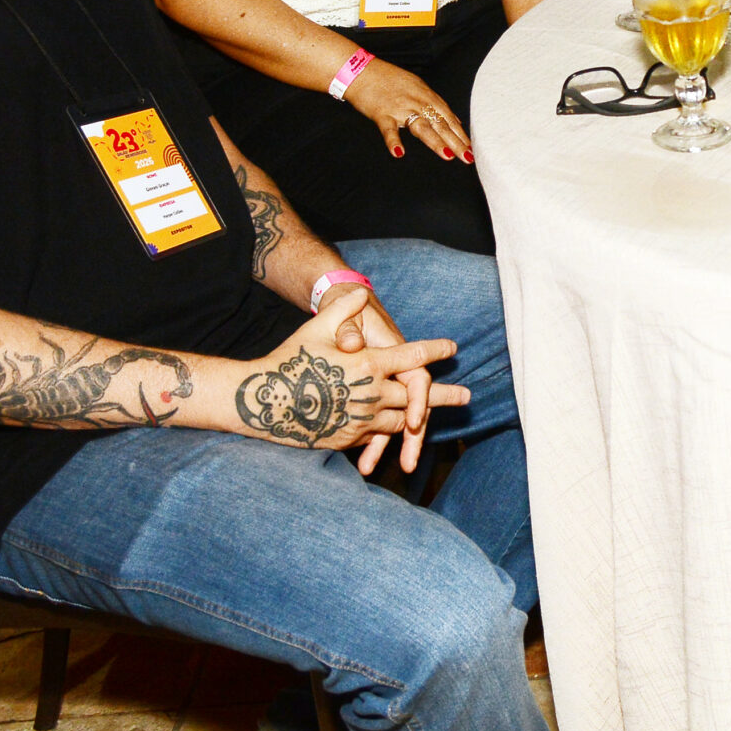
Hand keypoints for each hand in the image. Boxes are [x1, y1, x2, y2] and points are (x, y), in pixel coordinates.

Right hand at [234, 287, 464, 458]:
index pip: (412, 356)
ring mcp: (361, 419)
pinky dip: (385, 433)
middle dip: (444, 396)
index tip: (452, 348)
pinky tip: (392, 432)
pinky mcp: (347, 439)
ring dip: (417, 419)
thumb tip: (360, 291)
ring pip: (400, 421)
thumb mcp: (317, 328)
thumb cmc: (290, 360)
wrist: (263, 401)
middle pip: (418, 395)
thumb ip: (344, 309)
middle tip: (467, 397)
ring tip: (430, 420)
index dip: (435, 350)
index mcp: (369, 364)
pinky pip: (375, 436)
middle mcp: (371, 393)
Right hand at [343, 59, 474, 162]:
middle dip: (455, 141)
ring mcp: (400, 108)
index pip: (448, 118)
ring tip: (447, 155)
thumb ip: (436, 105)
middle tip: (468, 157)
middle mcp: (417, 102)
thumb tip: (454, 121)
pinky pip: (389, 129)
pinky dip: (393, 141)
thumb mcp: (418, 87)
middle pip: (440, 124)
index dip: (460, 134)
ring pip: (421, 127)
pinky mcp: (382, 114)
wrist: (362, 71)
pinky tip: (399, 152)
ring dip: (435, 141)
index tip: (471, 148)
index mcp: (427, 96)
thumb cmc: (390, 80)